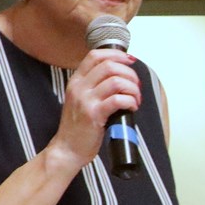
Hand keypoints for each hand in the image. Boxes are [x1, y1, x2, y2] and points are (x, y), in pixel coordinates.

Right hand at [49, 48, 141, 166]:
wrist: (67, 149)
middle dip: (129, 73)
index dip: (116, 54)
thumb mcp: (80, 100)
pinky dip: (130, 101)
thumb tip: (120, 77)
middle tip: (136, 85)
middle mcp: (79, 87)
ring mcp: (85, 100)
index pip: (95, 56)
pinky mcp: (94, 115)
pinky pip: (117, 100)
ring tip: (136, 99)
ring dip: (132, 88)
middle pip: (109, 66)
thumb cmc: (77, 127)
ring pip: (116, 81)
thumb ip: (94, 86)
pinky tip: (132, 107)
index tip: (130, 60)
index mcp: (76, 81)